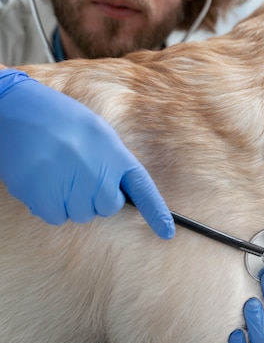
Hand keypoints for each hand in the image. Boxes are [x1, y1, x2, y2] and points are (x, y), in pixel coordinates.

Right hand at [0, 69, 174, 238]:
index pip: (144, 190)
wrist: (17, 109)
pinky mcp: (45, 197)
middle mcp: (100, 174)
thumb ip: (111, 162)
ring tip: (55, 172)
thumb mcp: (97, 133)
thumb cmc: (58, 119)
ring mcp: (73, 186)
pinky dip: (48, 206)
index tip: (167, 233)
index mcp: (116, 155)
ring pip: (81, 215)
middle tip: (76, 174)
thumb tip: (113, 192)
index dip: (157, 214)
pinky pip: (56, 218)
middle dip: (94, 198)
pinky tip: (42, 182)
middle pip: (107, 208)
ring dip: (69, 201)